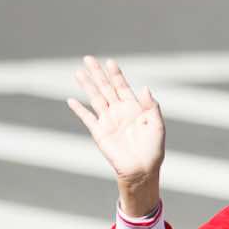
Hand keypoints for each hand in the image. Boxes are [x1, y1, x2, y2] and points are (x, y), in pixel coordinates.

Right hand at [65, 56, 164, 217]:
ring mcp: (108, 121)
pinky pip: (87, 118)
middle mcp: (119, 111)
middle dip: (97, 73)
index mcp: (133, 108)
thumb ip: (151, 106)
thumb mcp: (157, 125)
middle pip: (105, 87)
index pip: (122, 86)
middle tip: (88, 58)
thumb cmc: (153, 149)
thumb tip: (144, 88)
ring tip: (78, 72)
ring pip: (95, 98)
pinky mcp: (99, 133)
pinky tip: (71, 100)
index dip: (116, 74)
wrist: (142, 169)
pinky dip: (79, 109)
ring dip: (86, 85)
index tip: (110, 62)